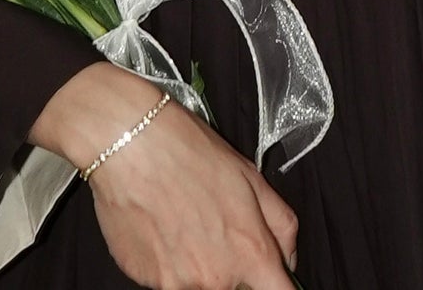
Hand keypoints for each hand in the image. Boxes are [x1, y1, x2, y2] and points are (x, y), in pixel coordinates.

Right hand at [30, 63, 297, 289]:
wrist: (133, 145)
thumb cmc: (190, 153)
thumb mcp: (251, 176)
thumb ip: (280, 223)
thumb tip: (289, 257)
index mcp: (249, 251)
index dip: (278, 285)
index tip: (271, 278)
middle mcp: (217, 278)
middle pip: (234, 288)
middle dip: (232, 267)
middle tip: (214, 228)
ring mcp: (180, 284)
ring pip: (200, 286)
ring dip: (198, 265)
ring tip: (185, 223)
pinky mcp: (147, 283)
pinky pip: (168, 281)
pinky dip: (168, 262)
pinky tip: (162, 226)